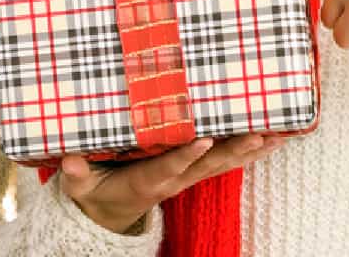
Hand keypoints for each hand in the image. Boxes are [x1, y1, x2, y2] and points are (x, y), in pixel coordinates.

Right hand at [60, 133, 284, 233]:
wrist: (111, 214)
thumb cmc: (96, 193)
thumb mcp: (81, 188)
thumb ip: (78, 175)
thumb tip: (69, 159)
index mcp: (149, 181)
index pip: (171, 167)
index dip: (188, 155)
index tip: (205, 139)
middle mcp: (175, 179)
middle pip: (210, 165)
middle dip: (236, 150)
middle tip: (260, 134)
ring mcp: (189, 176)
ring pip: (225, 163)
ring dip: (252, 149)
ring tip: (279, 134)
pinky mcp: (195, 171)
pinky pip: (227, 160)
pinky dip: (250, 149)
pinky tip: (273, 136)